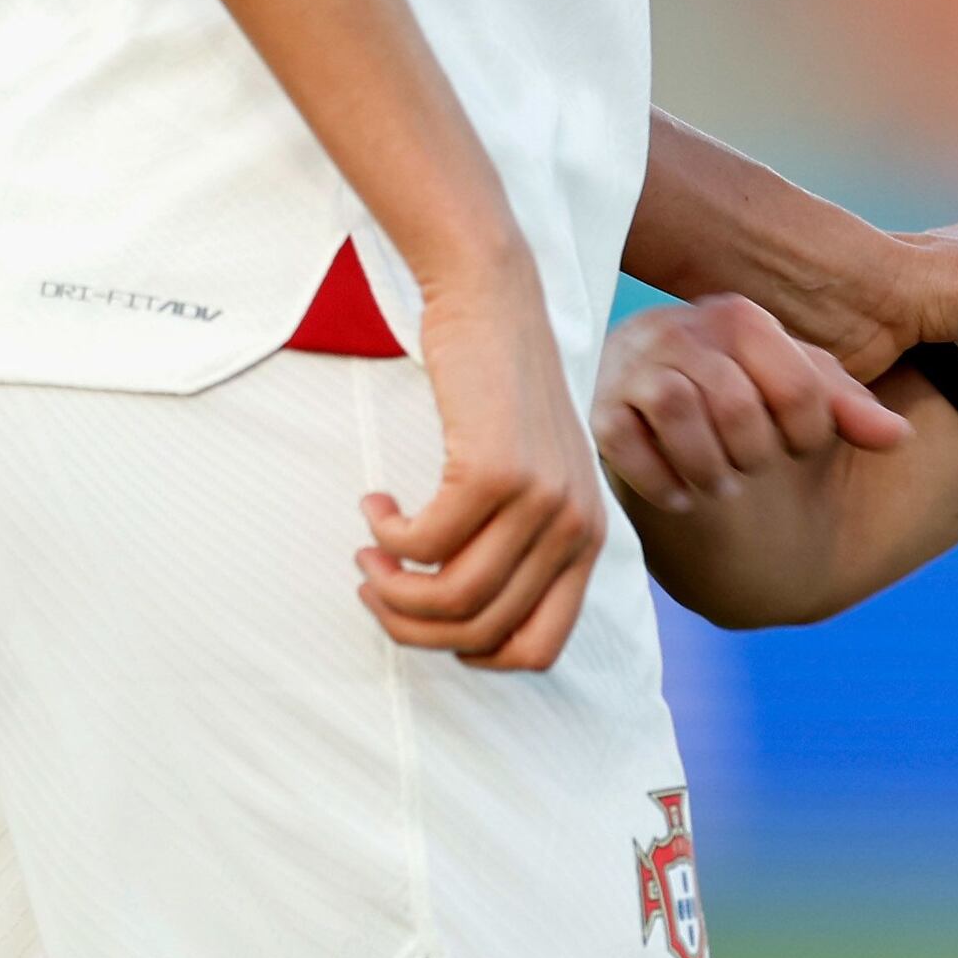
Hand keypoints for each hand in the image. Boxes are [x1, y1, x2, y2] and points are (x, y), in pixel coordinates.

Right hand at [358, 267, 606, 671]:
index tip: (425, 616)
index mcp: (588, 542)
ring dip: (389, 587)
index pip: (537, 650)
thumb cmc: (499, 394)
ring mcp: (541, 503)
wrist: (494, 304)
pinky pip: (421, 545)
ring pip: (450, 600)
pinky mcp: (495, 473)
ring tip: (368, 553)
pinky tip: (377, 501)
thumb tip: (464, 621)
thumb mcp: (532, 479)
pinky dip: (385, 535)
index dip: (469, 653)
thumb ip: (518, 545)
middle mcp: (575, 529)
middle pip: (481, 633)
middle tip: (373, 584)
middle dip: (410, 624)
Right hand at [596, 294, 908, 512]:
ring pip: (678, 408)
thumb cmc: (750, 413)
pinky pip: (623, 441)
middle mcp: (678, 329)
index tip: (800, 449)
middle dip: (755, 453)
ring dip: (710, 465)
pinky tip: (682, 498)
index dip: (810, 433)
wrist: (669, 441)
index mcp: (738, 318)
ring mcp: (630, 366)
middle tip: (753, 471)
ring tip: (721, 484)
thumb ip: (853, 412)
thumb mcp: (806, 405)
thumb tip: (898, 437)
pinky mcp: (595, 409)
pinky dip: (661, 479)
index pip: (796, 384)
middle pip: (736, 400)